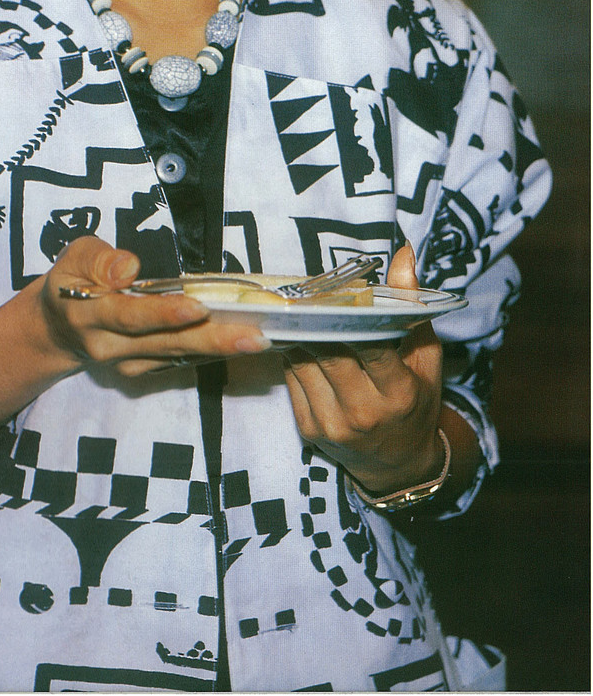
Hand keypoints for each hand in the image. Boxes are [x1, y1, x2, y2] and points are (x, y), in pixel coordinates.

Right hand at [39, 236, 271, 376]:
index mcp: (88, 313)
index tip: (198, 307)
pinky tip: (239, 344)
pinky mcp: (142, 370)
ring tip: (258, 339)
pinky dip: (208, 354)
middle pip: (163, 343)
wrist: (57, 329)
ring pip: (177, 355)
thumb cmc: (71, 281)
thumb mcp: (74, 257)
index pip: (130, 316)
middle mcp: (108, 346)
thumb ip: (99, 260)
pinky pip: (178, 362)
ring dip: (218, 349)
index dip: (163, 313)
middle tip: (254, 336)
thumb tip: (129, 267)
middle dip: (211, 340)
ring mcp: (126, 364)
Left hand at [282, 244, 443, 493]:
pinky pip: (292, 380)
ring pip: (304, 363)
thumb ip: (412, 306)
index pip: (371, 348)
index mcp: (398, 392)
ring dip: (300, 334)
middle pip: (329, 353)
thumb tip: (403, 254)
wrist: (398, 464)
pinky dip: (293, 355)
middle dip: (318, 321)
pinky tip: (298, 338)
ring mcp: (333, 424)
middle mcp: (364, 412)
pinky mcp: (309, 430)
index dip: (353, 317)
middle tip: (310, 293)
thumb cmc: (416, 401)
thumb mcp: (426, 356)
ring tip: (300, 310)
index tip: (342, 292)